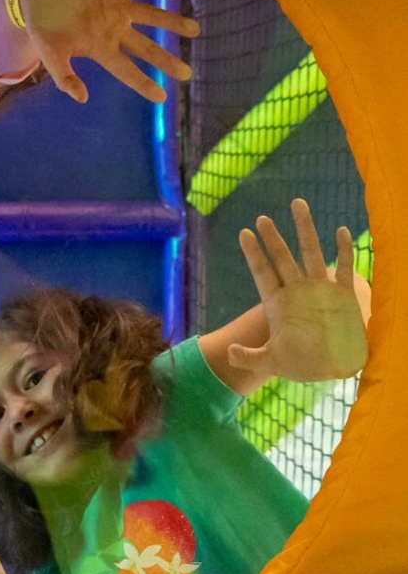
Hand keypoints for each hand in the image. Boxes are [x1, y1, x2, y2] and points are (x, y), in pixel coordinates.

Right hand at [20, 0, 199, 103]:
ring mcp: (117, 6)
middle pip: (146, 47)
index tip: (161, 97)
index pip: (126, 70)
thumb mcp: (49, 55)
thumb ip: (64, 77)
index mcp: (100, 47)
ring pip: (152, 16)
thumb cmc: (42, 25)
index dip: (143, 83)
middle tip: (187, 74)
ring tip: (195, 29)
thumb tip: (82, 98)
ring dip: (173, 21)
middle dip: (166, 59)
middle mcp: (114, 28)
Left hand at [230, 198, 368, 381]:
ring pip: (311, 254)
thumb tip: (230, 351)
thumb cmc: (301, 363)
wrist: (331, 369)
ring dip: (305, 230)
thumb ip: (248, 357)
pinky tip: (340, 231)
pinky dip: (343, 251)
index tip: (244, 233)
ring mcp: (320, 290)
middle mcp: (297, 291)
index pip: (262, 272)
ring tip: (298, 205)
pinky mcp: (343, 296)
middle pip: (283, 258)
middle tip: (262, 217)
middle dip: (273, 238)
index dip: (254, 253)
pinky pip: (344, 269)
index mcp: (277, 303)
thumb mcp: (271, 362)